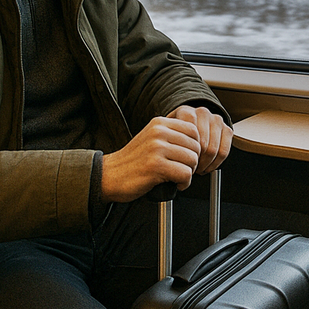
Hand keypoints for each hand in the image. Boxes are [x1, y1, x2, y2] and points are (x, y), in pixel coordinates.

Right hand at [100, 106, 229, 202]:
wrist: (108, 175)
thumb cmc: (133, 162)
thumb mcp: (152, 139)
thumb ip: (172, 135)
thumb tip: (200, 141)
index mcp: (159, 123)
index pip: (194, 130)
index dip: (194, 147)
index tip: (185, 158)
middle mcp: (158, 132)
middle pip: (196, 146)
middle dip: (192, 162)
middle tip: (181, 170)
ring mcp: (156, 148)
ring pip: (192, 160)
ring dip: (189, 173)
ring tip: (177, 177)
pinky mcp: (155, 165)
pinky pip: (185, 174)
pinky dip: (184, 183)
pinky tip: (175, 184)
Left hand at [166, 104, 231, 175]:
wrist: (191, 122)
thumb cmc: (177, 132)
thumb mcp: (167, 133)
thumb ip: (168, 141)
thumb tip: (170, 161)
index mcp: (187, 112)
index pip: (189, 136)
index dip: (186, 154)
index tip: (181, 163)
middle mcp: (203, 113)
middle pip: (202, 145)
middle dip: (196, 162)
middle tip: (190, 169)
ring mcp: (216, 120)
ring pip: (214, 150)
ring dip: (206, 164)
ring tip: (198, 169)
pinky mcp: (227, 129)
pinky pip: (224, 151)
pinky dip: (216, 163)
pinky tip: (208, 166)